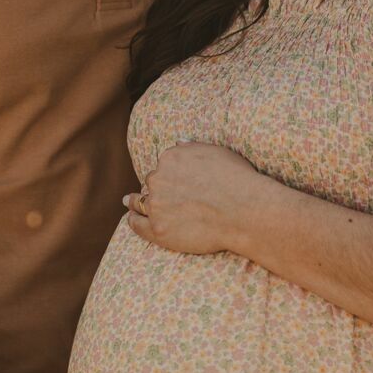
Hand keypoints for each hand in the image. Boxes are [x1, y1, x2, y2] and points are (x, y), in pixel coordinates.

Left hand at [124, 141, 267, 256]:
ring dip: (134, 202)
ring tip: (129, 204)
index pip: (163, 166)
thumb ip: (192, 147)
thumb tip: (178, 142)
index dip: (168, 175)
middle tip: (163, 196)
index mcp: (171, 158)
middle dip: (157, 188)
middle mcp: (158, 179)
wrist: (243, 210)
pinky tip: (131, 218)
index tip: (172, 181)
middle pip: (152, 183)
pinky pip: (137, 224)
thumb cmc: (236, 180)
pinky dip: (133, 220)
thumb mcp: (216, 152)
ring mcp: (156, 205)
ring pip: (139, 202)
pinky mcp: (158, 230)